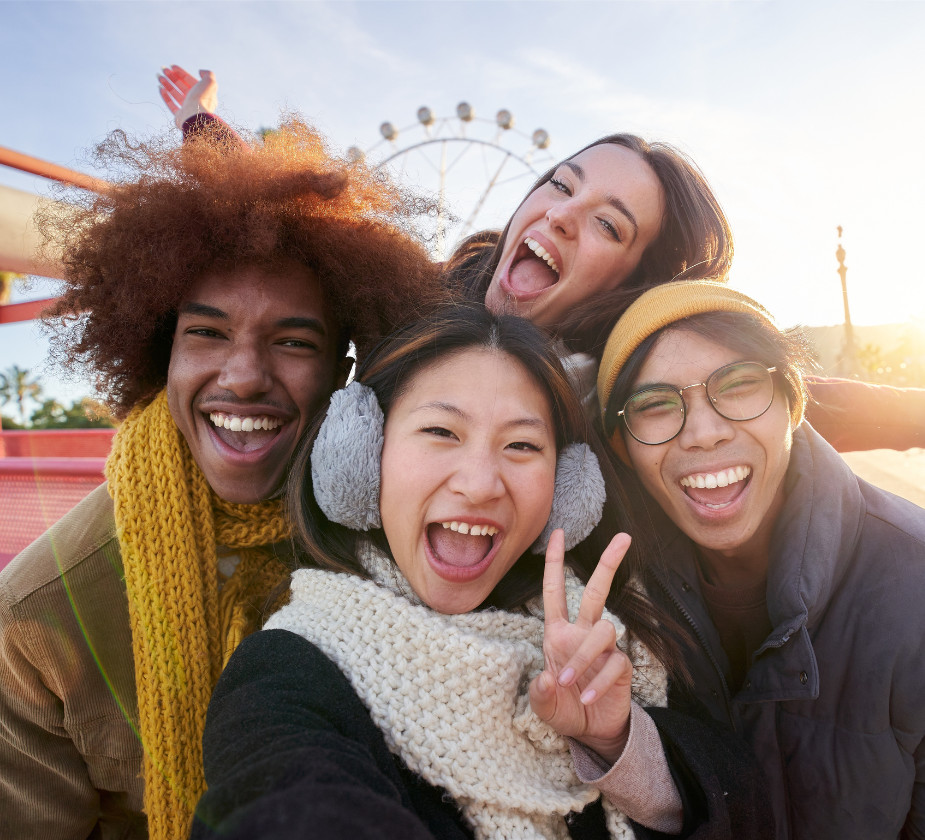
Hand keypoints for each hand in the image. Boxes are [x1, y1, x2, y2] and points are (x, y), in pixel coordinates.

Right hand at [158, 65, 217, 129]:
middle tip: (163, 69)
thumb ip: (208, 74)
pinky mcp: (180, 116)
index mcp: (202, 94)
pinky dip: (165, 96)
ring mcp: (188, 109)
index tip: (172, 66)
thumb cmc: (202, 99)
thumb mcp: (209, 83)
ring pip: (175, 94)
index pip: (190, 81)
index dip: (181, 73)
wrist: (195, 117)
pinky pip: (171, 105)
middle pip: (182, 86)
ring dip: (167, 84)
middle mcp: (196, 101)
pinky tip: (160, 88)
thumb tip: (200, 71)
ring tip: (158, 76)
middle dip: (172, 77)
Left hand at [529, 529, 632, 763]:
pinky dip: (598, 681)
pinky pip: (614, 664)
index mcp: (557, 633)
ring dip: (584, 656)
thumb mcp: (543, 704)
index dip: (555, 562)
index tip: (558, 532)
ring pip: (602, 631)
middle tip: (624, 537)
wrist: (590, 732)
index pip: (554, 590)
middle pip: (596, 591)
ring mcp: (603, 648)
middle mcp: (581, 633)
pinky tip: (587, 697)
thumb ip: (540, 693)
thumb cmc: (563, 708)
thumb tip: (548, 677)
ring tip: (571, 684)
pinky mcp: (621, 667)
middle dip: (608, 563)